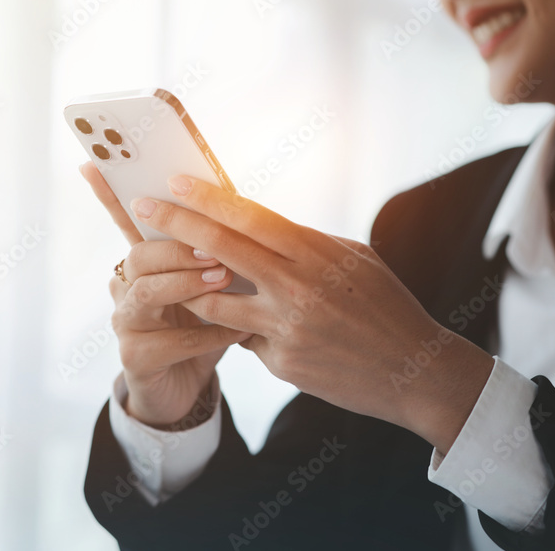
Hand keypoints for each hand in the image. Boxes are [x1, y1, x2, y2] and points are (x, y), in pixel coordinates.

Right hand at [79, 162, 250, 427]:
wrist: (187, 389)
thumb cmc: (202, 327)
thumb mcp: (210, 285)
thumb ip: (214, 250)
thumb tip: (233, 200)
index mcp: (143, 265)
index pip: (124, 223)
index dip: (107, 195)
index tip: (93, 163)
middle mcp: (126, 288)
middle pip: (139, 256)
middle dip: (176, 248)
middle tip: (215, 249)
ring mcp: (125, 323)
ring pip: (146, 294)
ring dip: (187, 284)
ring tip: (223, 280)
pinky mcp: (135, 358)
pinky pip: (171, 341)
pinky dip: (208, 334)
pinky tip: (238, 331)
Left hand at [127, 175, 495, 450]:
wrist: (413, 371)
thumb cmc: (385, 305)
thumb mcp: (352, 259)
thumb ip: (303, 243)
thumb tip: (253, 226)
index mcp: (317, 252)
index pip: (250, 216)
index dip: (207, 198)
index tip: (173, 182)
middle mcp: (297, 286)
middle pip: (219, 248)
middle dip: (173, 225)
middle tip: (140, 210)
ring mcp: (286, 327)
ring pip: (212, 302)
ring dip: (188, 287)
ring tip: (173, 275)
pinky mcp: (281, 362)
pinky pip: (241, 338)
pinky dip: (237, 328)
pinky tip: (249, 326)